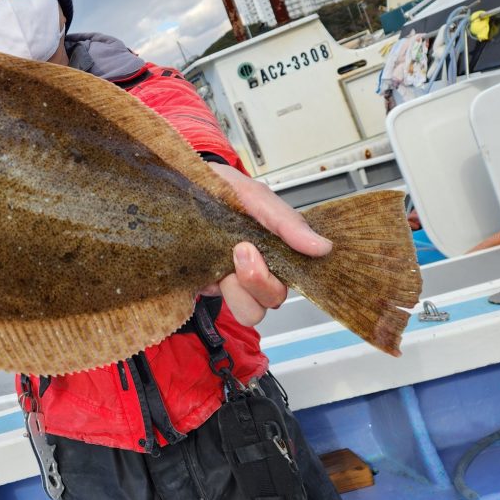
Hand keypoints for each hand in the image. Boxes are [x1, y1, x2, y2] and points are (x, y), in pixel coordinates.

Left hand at [201, 163, 332, 326]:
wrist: (177, 187)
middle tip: (241, 249)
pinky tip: (208, 267)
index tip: (275, 252)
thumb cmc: (217, 187)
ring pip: (252, 312)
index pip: (301, 274)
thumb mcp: (252, 194)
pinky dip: (215, 290)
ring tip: (225, 262)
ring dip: (239, 291)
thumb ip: (285, 221)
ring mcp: (234, 280)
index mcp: (277, 246)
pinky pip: (221, 305)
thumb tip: (322, 247)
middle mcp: (260, 267)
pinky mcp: (210, 287)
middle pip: (275, 299)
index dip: (295, 273)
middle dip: (259, 280)